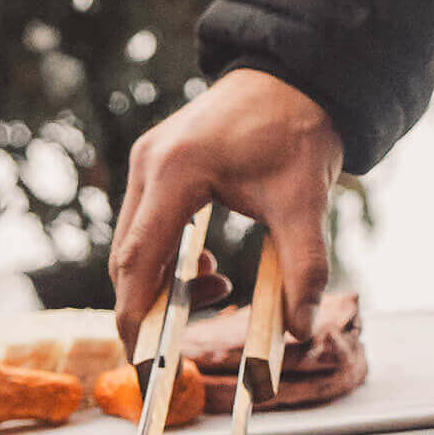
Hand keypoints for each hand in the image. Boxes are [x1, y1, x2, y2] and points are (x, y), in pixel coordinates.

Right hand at [114, 68, 340, 353]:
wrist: (297, 75)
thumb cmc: (298, 130)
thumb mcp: (306, 201)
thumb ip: (305, 267)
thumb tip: (302, 330)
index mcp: (175, 172)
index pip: (136, 261)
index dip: (135, 316)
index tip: (143, 359)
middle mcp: (148, 165)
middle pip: (127, 257)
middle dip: (151, 305)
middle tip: (183, 342)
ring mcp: (147, 161)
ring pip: (133, 243)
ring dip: (162, 279)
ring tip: (217, 284)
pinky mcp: (156, 162)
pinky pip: (144, 224)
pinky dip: (166, 256)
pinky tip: (206, 264)